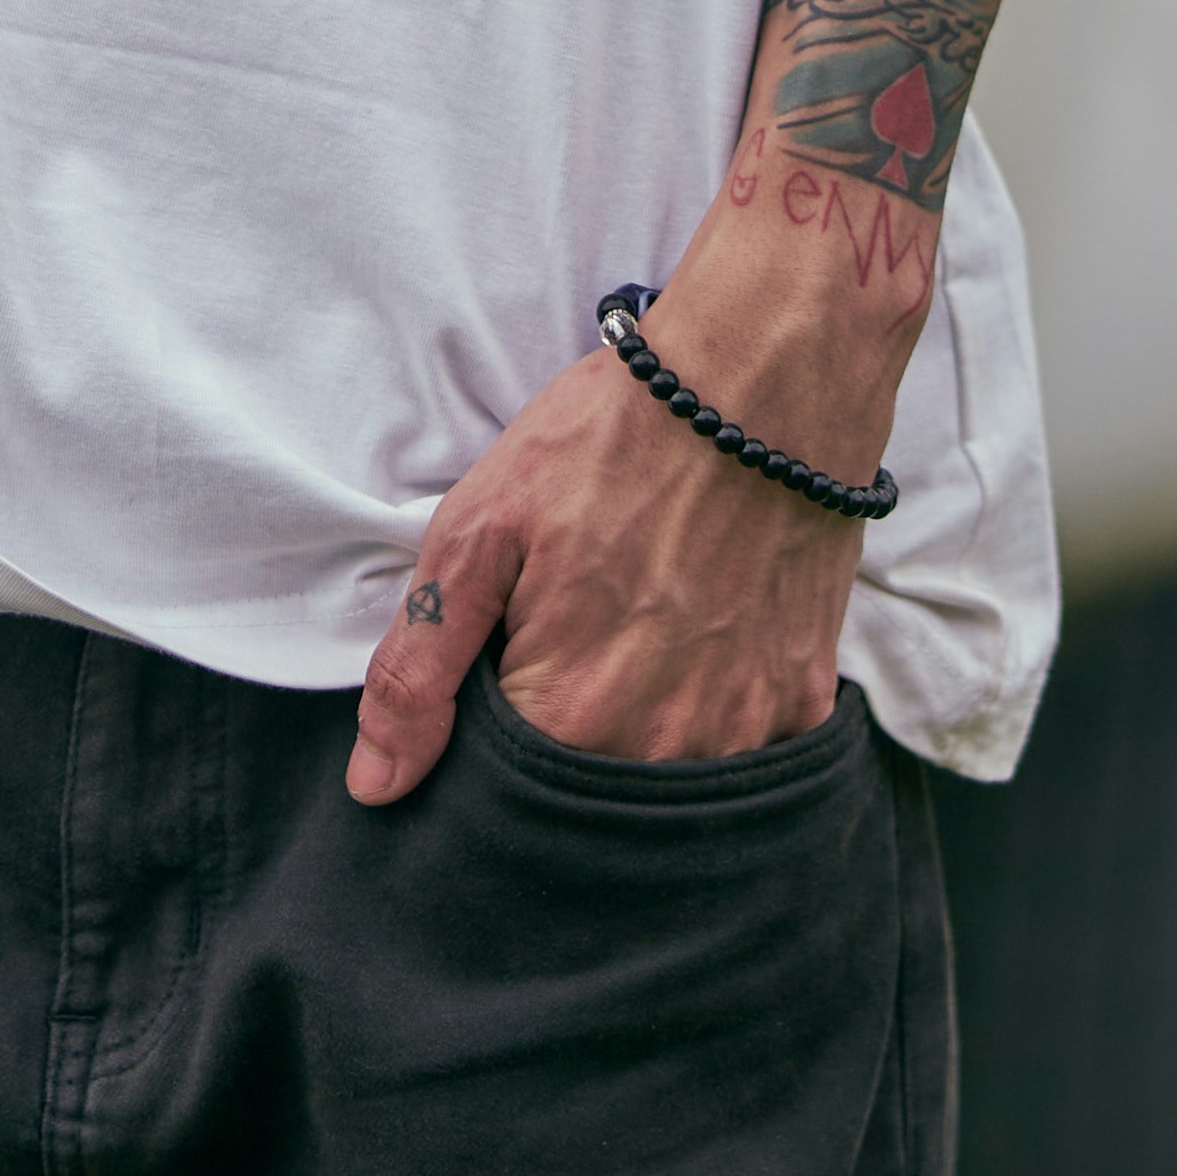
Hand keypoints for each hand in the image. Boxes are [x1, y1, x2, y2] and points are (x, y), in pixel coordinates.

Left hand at [346, 333, 870, 800]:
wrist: (762, 381)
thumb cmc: (610, 442)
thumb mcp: (480, 529)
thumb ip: (419, 669)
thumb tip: (375, 785)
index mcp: (568, 716)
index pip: (502, 790)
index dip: (488, 731)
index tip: (504, 662)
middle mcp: (661, 751)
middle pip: (587, 794)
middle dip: (567, 732)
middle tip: (575, 627)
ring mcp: (744, 734)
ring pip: (666, 778)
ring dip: (642, 728)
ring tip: (640, 626)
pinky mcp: (801, 704)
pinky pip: (745, 750)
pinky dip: (716, 709)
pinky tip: (704, 637)